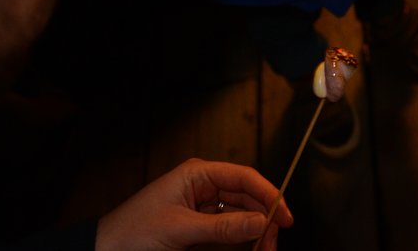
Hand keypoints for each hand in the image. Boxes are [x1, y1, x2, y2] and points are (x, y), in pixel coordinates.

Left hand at [96, 158, 292, 250]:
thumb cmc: (132, 233)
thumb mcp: (180, 229)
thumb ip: (223, 227)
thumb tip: (261, 222)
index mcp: (197, 174)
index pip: (244, 178)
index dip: (269, 194)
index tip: (285, 216)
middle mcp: (203, 186)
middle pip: (246, 197)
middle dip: (263, 218)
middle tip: (272, 243)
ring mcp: (201, 207)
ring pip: (240, 215)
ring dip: (254, 231)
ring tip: (263, 250)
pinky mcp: (198, 227)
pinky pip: (228, 229)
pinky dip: (240, 239)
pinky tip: (249, 247)